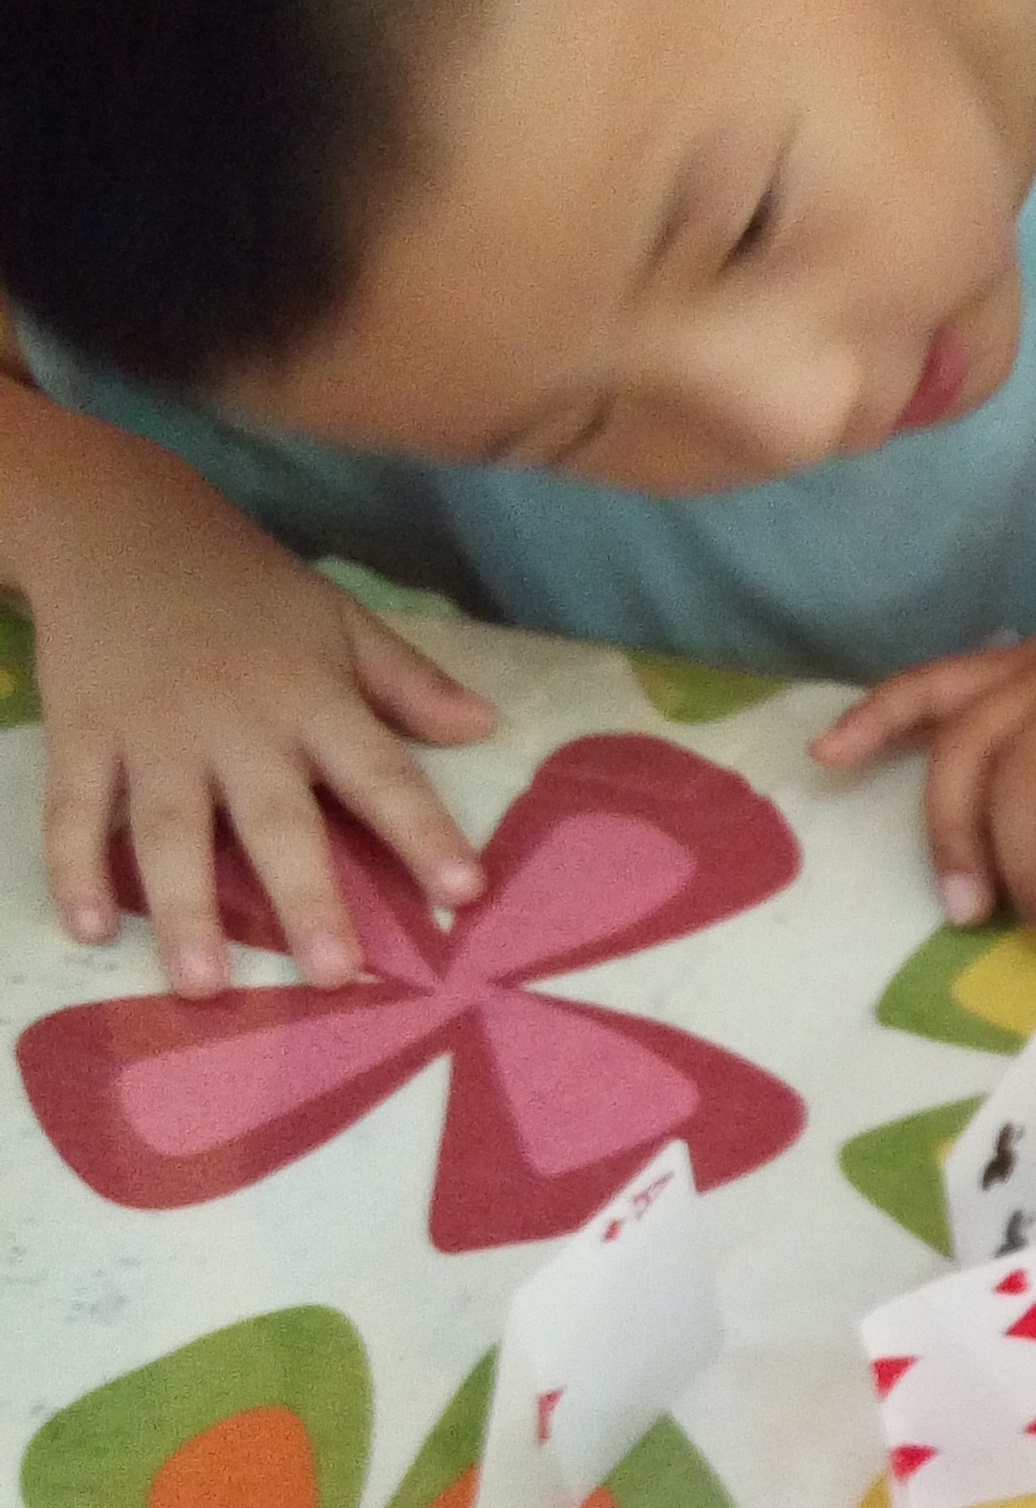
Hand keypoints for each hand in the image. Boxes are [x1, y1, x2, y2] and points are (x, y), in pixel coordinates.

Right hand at [20, 456, 495, 995]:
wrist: (116, 522)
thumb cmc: (244, 585)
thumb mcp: (336, 619)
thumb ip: (407, 681)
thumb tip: (488, 727)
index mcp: (311, 696)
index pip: (381, 772)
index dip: (424, 832)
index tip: (466, 892)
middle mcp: (237, 723)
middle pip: (276, 821)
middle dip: (307, 898)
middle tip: (336, 975)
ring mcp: (153, 733)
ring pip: (170, 831)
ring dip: (187, 910)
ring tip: (207, 985)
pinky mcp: (83, 734)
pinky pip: (76, 811)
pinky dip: (75, 869)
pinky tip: (89, 931)